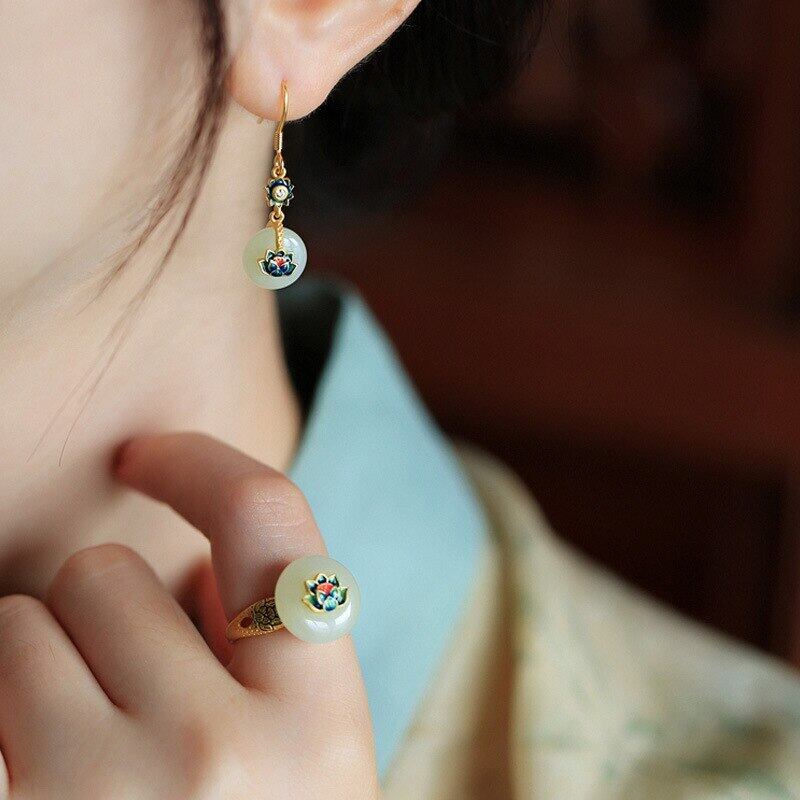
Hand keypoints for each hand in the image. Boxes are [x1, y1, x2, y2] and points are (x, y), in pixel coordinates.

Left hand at [0, 433, 376, 798]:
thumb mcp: (310, 757)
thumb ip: (277, 653)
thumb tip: (205, 566)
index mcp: (314, 724)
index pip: (263, 519)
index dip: (198, 461)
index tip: (144, 455)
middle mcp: (214, 757)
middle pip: (103, 569)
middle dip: (103, 614)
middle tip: (120, 693)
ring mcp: (101, 798)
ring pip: (19, 627)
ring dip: (39, 665)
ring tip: (73, 748)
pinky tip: (35, 773)